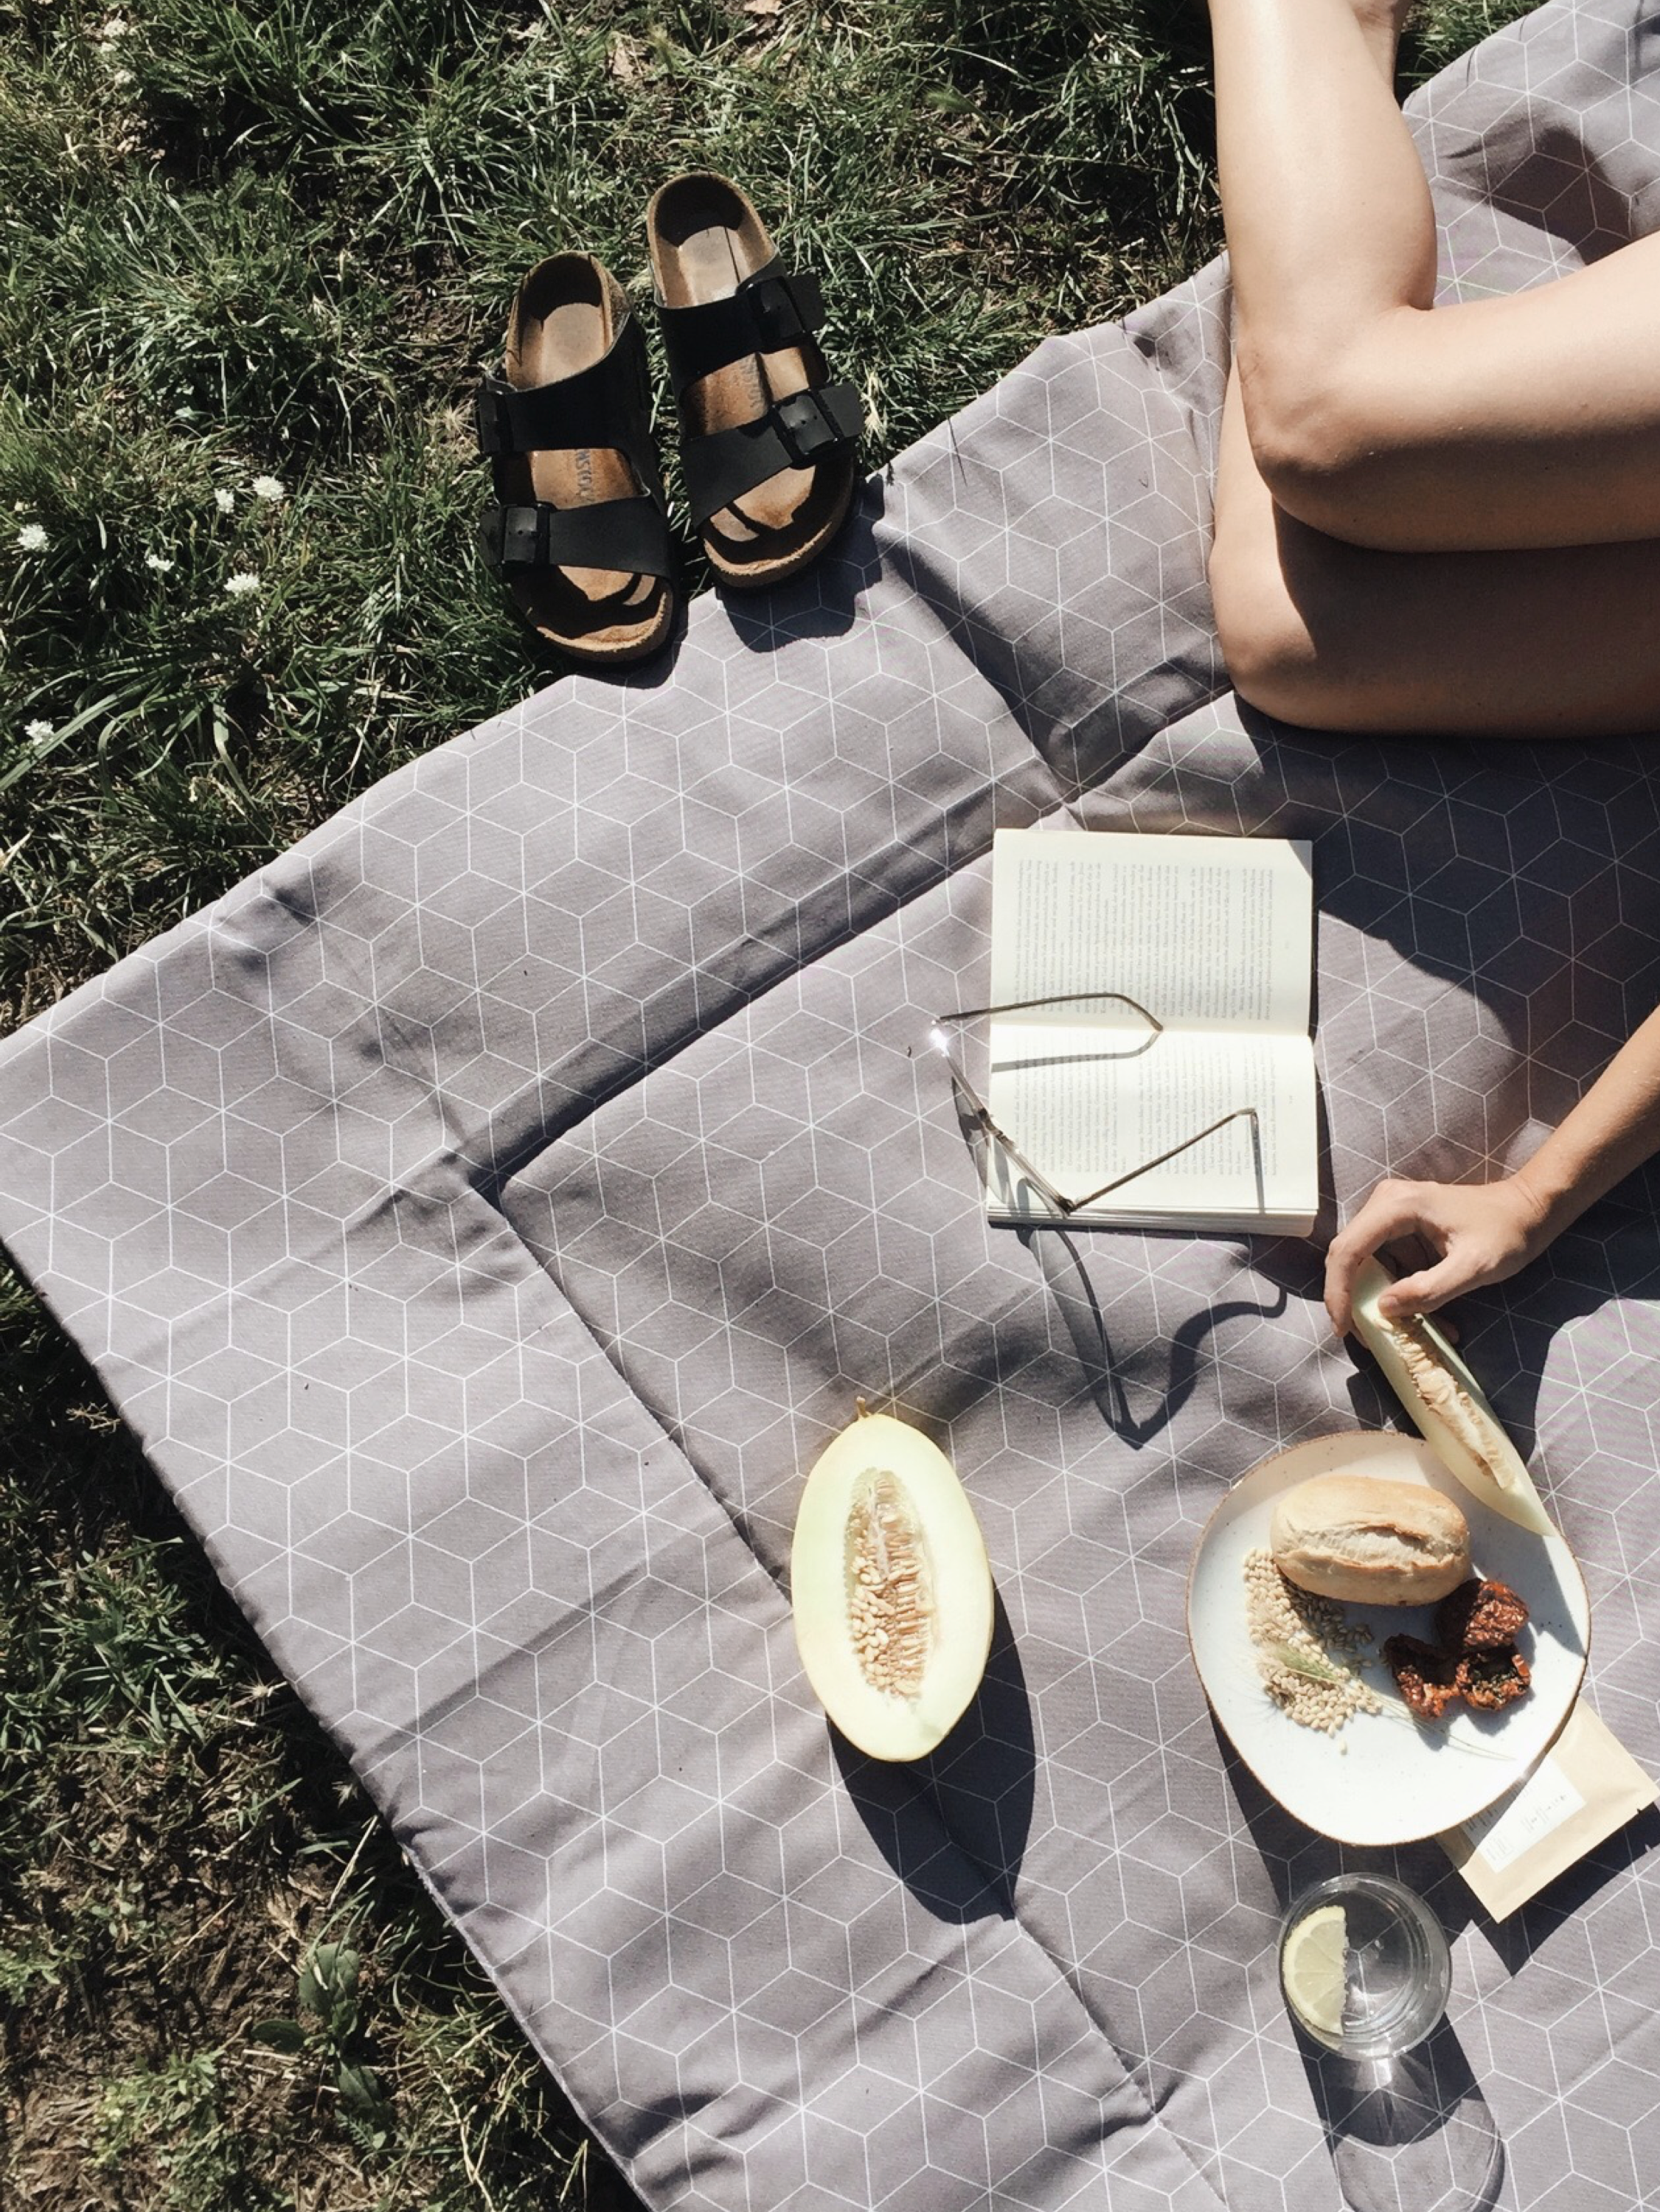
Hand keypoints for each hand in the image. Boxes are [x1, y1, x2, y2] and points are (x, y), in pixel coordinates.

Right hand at [1324, 1174, 1552, 1335]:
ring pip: (1367, 1266)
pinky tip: (1427, 1317)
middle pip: (1350, 1258)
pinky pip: (1387, 1267)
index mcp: (1397, 1206)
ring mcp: (1391, 1217)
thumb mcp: (1474, 1267)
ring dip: (1382, 1303)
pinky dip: (1399, 1295)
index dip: (1339, 1292)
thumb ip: (1429, 1289)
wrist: (1529, 1210)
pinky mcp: (1401, 1231)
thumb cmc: (1507, 1232)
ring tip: (1409, 1333)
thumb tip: (1384, 1309)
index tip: (1345, 1328)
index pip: (1348, 1250)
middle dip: (1356, 1302)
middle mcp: (1385, 1205)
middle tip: (1371, 1339)